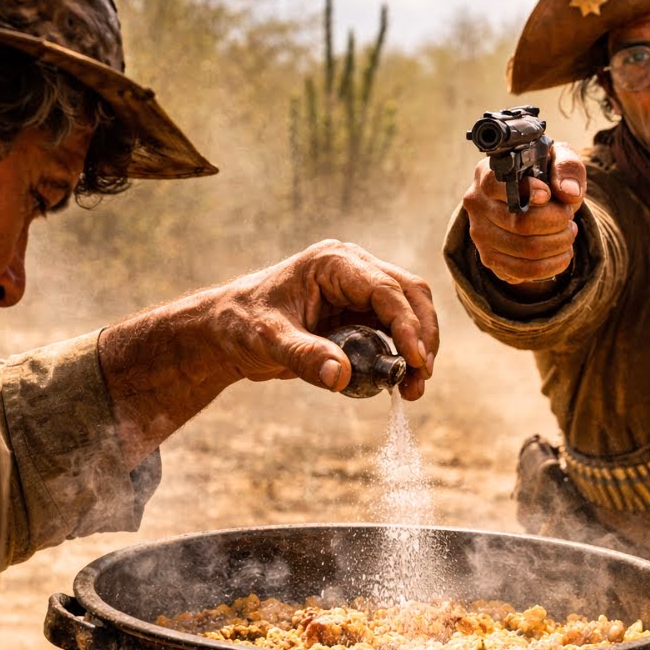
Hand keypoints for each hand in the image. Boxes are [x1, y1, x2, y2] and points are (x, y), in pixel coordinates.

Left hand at [98, 240, 437, 465]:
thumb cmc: (241, 325)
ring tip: (412, 387)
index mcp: (333, 263)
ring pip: (409, 309)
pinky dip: (403, 351)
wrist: (227, 329)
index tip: (416, 361)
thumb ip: (304, 357)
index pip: (386, 289)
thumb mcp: (268, 341)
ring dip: (418, 346)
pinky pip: (394, 327)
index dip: (408, 325)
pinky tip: (400, 380)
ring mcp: (358, 288)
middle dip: (422, 335)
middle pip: (409, 293)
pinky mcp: (359, 309)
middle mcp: (352, 268)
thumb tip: (342, 377)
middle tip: (421, 377)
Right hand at [462, 142, 586, 285]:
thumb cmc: (543, 175)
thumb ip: (566, 167)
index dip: (526, 191)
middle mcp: (477, 205)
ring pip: (526, 250)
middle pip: (520, 223)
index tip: (547, 195)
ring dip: (559, 244)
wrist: (529, 201)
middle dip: (556, 221)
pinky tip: (562, 252)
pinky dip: (552, 265)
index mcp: (486, 174)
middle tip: (568, 216)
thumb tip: (569, 193)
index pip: (496, 185)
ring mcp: (480, 234)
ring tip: (568, 233)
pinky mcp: (489, 258)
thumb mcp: (557, 158)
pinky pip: (525, 271)